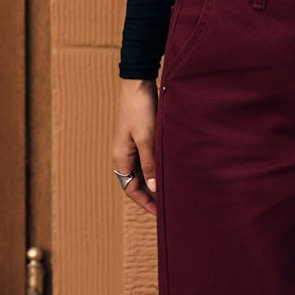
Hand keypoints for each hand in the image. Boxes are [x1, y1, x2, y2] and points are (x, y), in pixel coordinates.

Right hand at [112, 79, 158, 216]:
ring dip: (156, 180)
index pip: (131, 190)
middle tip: (170, 204)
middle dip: (152, 194)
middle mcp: (124, 154)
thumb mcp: (147, 138)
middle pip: (137, 183)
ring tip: (173, 189)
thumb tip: (154, 188)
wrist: (138, 82)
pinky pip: (148, 159)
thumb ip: (150, 164)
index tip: (161, 212)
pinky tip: (171, 169)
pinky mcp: (140, 137)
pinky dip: (158, 167)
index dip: (146, 202)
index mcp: (121, 158)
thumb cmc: (140, 109)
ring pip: (144, 171)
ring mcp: (131, 146)